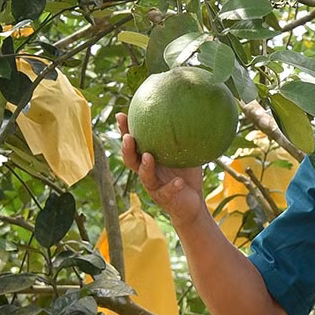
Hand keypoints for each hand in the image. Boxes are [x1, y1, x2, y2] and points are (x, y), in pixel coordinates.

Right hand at [117, 112, 206, 226]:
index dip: (125, 131)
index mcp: (149, 159)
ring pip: (144, 176)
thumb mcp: (187, 154)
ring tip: (148, 156)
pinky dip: (172, 186)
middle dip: (127, 148)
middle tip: (128, 137)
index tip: (121, 116)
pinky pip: (167, 191)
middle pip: (131, 160)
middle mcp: (147, 172)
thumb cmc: (187, 176)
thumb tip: (194, 112)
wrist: (193, 203)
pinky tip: (178, 181)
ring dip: (145, 166)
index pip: (134, 143)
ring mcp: (154, 186)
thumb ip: (185, 138)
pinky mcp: (164, 198)